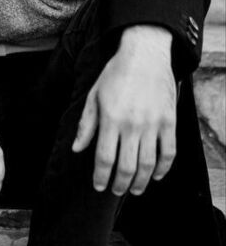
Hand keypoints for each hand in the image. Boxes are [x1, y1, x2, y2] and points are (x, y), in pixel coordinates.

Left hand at [72, 25, 175, 195]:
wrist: (144, 55)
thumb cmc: (115, 74)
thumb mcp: (94, 95)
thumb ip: (86, 124)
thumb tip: (76, 149)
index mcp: (110, 118)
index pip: (104, 158)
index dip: (100, 177)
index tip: (98, 186)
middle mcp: (132, 124)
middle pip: (126, 167)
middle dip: (119, 185)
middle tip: (115, 191)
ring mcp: (153, 124)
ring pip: (147, 165)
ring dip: (140, 182)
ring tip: (134, 189)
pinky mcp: (169, 122)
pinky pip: (168, 153)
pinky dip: (162, 169)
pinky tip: (155, 176)